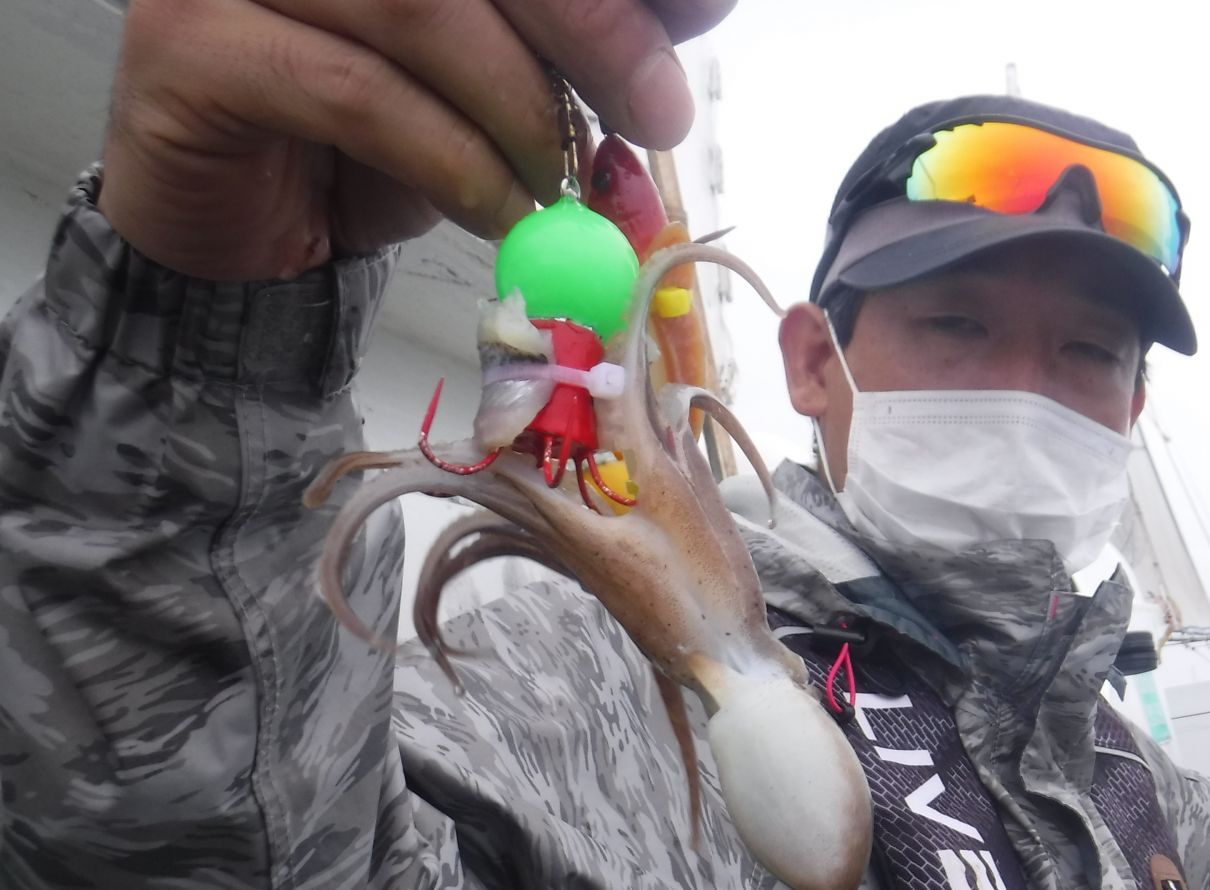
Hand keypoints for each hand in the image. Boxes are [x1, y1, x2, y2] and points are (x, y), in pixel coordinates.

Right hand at [98, 0, 735, 280]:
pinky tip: (499, 212)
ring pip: (420, 10)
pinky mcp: (194, 46)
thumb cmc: (382, 141)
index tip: (705, 9)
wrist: (256, 235)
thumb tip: (698, 6)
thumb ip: (585, 34)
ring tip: (562, 184)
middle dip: (593, 27)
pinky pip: (357, 96)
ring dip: (521, 111)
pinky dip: (454, 163)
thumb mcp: (506, 76)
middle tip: (658, 110)